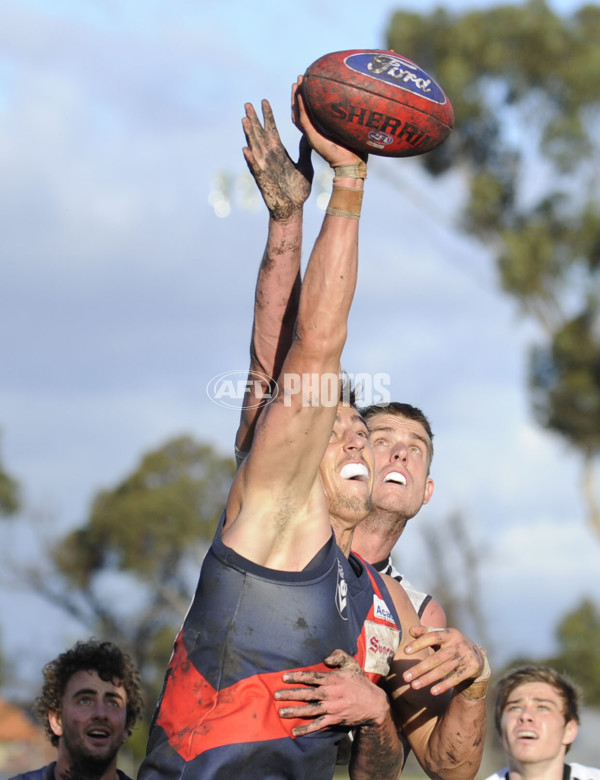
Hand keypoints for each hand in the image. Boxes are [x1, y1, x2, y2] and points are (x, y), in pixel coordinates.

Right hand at [242, 99, 312, 220]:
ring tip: (244, 120)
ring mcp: (264, 168)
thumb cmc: (298, 189)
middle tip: (247, 104)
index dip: (267, 116)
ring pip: (255, 148)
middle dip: (253, 120)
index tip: (263, 101)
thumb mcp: (305, 165)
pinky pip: (256, 169)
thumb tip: (308, 133)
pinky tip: (245, 149)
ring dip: (249, 135)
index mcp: (278, 152)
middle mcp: (269, 157)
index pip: (271, 130)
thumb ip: (304, 150)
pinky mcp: (264, 181)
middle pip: (259, 135)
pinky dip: (251, 160)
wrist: (293, 209)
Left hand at [275, 649, 389, 736]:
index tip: (284, 677)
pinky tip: (295, 731)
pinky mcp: (334, 719)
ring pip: (310, 709)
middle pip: (306, 693)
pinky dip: (306, 729)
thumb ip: (338, 655)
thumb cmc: (360, 682)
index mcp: (332, 679)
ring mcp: (331, 708)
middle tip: (276, 695)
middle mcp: (330, 693)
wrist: (374, 704)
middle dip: (290, 694)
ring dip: (295, 711)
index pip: (311, 677)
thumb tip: (325, 658)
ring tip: (281, 712)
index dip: (297, 677)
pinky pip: (318, 724)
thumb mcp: (351, 663)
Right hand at [292, 77, 366, 169]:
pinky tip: (300, 94)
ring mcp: (312, 134)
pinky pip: (303, 120)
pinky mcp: (312, 138)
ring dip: (296, 98)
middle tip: (301, 78)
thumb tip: (361, 99)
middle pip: (301, 110)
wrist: (351, 164)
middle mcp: (315, 131)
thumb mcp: (352, 127)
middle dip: (299, 94)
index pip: (310, 111)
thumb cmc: (356, 148)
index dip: (308, 97)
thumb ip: (350, 116)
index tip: (310, 82)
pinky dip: (300, 107)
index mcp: (322, 129)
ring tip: (296, 83)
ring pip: (298, 114)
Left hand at [401, 626, 487, 695]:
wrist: (477, 655)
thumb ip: (426, 632)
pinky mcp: (471, 669)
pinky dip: (444, 685)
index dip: (419, 643)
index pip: (433, 636)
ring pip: (444, 670)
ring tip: (414, 686)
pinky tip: (432, 691)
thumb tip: (410, 630)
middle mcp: (458, 644)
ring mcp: (465, 657)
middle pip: (436, 658)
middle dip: (420, 668)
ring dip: (428, 679)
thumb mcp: (442, 635)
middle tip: (405, 677)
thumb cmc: (452, 644)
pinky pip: (456, 679)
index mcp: (449, 634)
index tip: (405, 651)